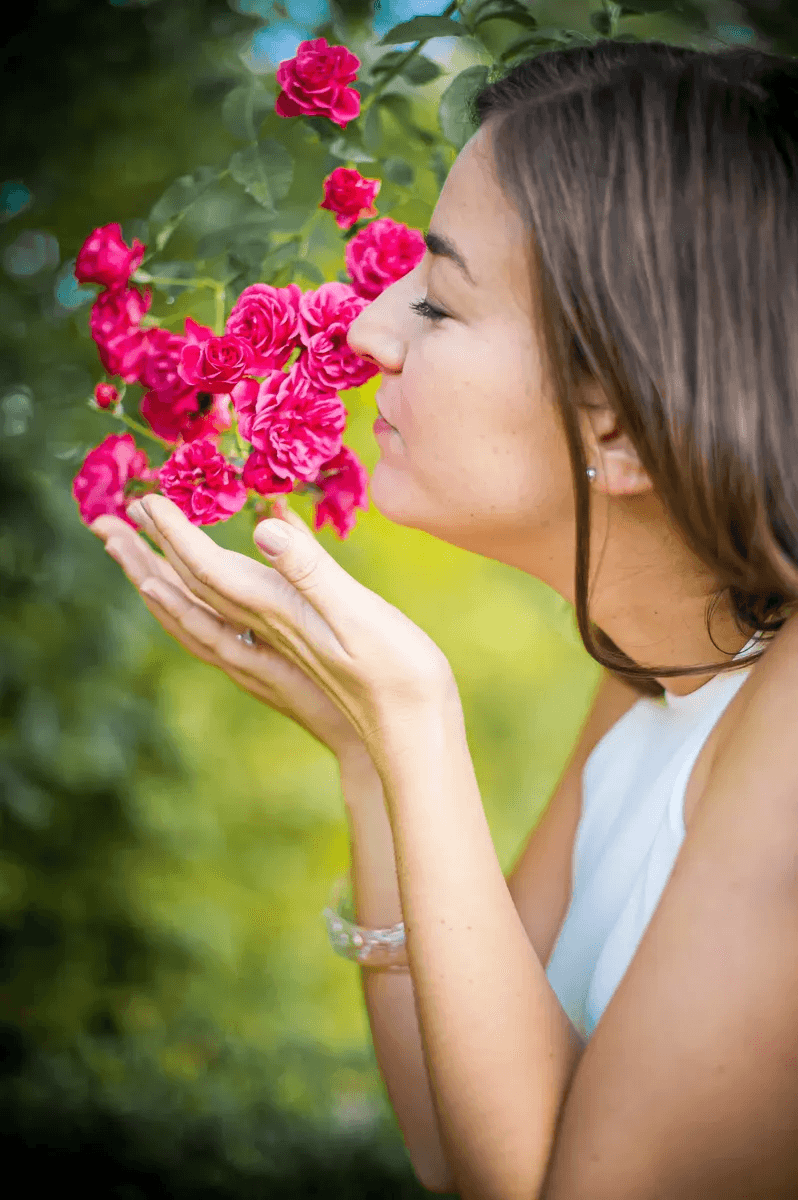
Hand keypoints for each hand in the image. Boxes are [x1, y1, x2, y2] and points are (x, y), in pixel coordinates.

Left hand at [90, 494, 454, 763]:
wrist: (411, 737)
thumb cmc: (397, 676)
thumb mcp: (359, 617)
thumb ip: (311, 571)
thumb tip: (265, 527)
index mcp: (274, 616)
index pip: (207, 570)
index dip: (174, 532)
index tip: (144, 498)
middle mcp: (263, 636)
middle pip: (187, 592)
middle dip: (144, 555)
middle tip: (103, 524)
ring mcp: (272, 653)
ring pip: (200, 614)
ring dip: (161, 582)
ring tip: (133, 561)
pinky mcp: (287, 662)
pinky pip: (226, 629)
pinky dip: (202, 606)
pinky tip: (212, 596)